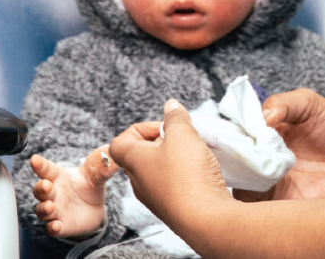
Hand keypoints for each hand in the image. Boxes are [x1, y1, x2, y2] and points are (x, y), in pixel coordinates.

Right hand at [30, 146, 118, 237]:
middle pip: (40, 190)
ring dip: (44, 209)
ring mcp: (55, 210)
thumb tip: (110, 156)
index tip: (35, 159)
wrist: (96, 207)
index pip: (46, 169)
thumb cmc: (88, 186)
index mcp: (58, 176)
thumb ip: (100, 166)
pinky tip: (55, 226)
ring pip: (42, 210)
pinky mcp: (61, 226)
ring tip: (49, 206)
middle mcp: (53, 193)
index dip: (40, 164)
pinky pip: (52, 228)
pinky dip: (52, 228)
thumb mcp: (95, 174)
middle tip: (46, 185)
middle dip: (41, 188)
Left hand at [108, 100, 231, 229]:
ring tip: (195, 155)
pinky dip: (183, 175)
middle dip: (163, 141)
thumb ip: (175, 117)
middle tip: (183, 139)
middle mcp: (138, 181)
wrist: (204, 219)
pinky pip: (171, 185)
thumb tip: (170, 106)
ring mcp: (154, 197)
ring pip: (158, 170)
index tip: (163, 127)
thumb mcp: (183, 135)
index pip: (120, 141)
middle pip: (141, 154)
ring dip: (175, 158)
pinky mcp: (171, 207)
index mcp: (133, 161)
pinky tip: (200, 173)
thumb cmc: (187, 175)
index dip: (140, 129)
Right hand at [234, 88, 324, 202]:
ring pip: (241, 191)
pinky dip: (261, 205)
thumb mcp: (310, 103)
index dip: (224, 138)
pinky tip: (275, 187)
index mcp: (260, 136)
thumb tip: (261, 116)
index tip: (229, 135)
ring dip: (247, 182)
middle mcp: (260, 162)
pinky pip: (263, 214)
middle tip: (249, 154)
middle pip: (229, 168)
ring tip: (266, 168)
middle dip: (232, 162)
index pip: (229, 139)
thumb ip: (283, 103)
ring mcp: (270, 187)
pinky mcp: (285, 207)